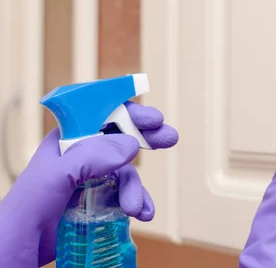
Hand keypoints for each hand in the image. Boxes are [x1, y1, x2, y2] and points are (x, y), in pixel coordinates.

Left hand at [0, 102, 177, 267]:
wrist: (15, 255)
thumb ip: (88, 157)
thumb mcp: (53, 179)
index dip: (128, 112)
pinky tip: (141, 213)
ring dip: (136, 187)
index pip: (100, 115)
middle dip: (144, 138)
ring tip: (136, 207)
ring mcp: (88, 180)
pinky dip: (137, 203)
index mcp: (65, 141)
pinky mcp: (95, 203)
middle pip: (119, 138)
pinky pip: (124, 195)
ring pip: (125, 172)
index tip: (152, 118)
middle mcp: (79, 157)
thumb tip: (130, 145)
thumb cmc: (22, 215)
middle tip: (169, 138)